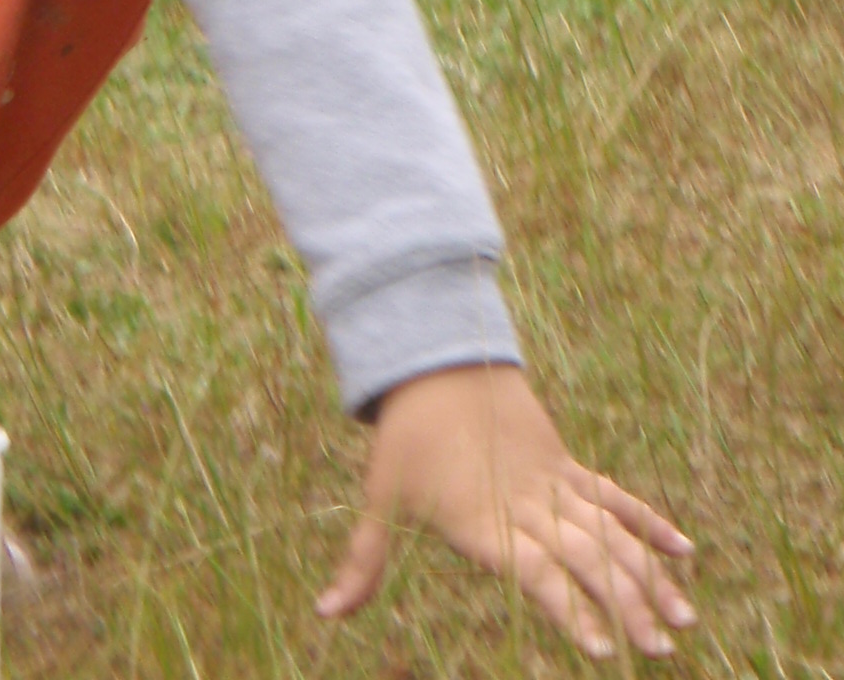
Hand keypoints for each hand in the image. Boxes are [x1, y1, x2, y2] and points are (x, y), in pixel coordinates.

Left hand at [318, 365, 695, 659]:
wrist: (432, 358)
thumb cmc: (404, 438)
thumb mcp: (380, 498)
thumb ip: (362, 562)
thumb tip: (323, 612)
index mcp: (484, 520)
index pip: (537, 573)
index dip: (570, 610)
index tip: (602, 650)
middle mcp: (526, 503)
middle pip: (587, 557)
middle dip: (627, 605)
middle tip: (662, 651)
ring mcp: (551, 481)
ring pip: (610, 531)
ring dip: (649, 574)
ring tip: (684, 620)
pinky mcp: (563, 462)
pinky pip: (612, 494)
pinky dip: (647, 521)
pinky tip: (683, 550)